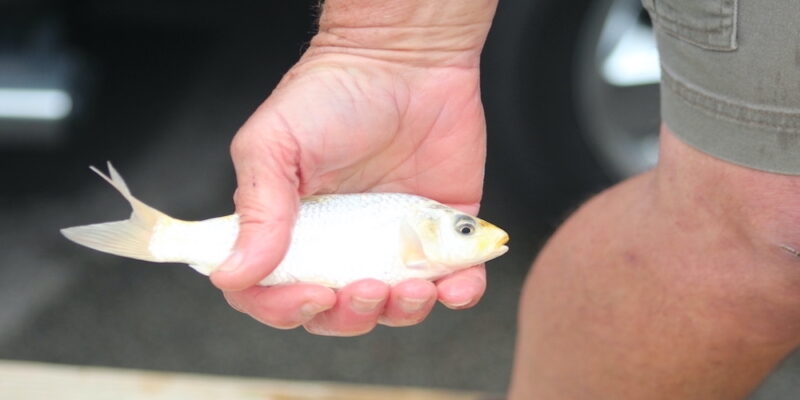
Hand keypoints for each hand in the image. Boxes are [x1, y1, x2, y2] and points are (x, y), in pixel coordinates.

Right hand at [210, 27, 489, 335]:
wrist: (406, 58)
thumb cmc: (332, 94)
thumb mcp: (274, 145)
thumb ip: (258, 211)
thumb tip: (232, 273)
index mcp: (292, 229)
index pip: (275, 290)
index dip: (287, 306)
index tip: (311, 293)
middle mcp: (342, 243)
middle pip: (337, 311)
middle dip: (350, 315)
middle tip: (363, 288)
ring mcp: (393, 240)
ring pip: (394, 306)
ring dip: (402, 312)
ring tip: (410, 286)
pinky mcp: (441, 231)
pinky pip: (454, 281)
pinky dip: (458, 294)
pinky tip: (455, 286)